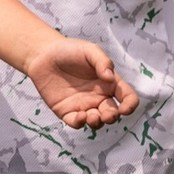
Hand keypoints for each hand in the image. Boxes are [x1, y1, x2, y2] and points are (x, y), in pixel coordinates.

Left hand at [23, 36, 138, 131]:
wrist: (43, 55)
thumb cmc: (70, 50)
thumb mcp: (90, 50)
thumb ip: (103, 62)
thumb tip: (110, 78)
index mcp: (109, 83)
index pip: (127, 97)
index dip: (130, 105)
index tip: (125, 108)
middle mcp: (99, 96)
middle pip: (112, 113)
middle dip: (112, 117)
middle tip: (106, 115)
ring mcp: (84, 105)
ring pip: (96, 121)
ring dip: (97, 122)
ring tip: (92, 117)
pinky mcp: (67, 111)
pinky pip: (77, 123)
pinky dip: (81, 123)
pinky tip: (80, 116)